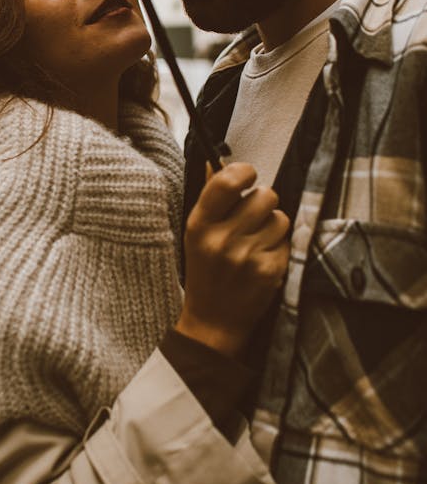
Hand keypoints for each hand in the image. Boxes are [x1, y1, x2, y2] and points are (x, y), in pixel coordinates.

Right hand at [178, 162, 289, 356]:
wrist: (213, 322)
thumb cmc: (206, 272)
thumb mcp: (196, 234)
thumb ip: (210, 198)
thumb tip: (218, 161)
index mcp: (199, 225)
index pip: (227, 181)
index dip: (244, 173)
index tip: (247, 178)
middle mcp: (222, 239)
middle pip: (264, 195)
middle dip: (263, 202)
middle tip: (252, 219)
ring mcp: (247, 257)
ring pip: (280, 218)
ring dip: (273, 226)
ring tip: (257, 242)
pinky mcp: (270, 272)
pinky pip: (288, 241)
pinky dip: (280, 248)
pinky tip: (264, 260)